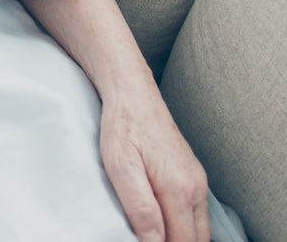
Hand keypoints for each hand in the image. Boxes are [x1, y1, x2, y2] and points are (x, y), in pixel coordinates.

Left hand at [99, 90, 208, 241]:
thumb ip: (140, 207)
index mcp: (179, 188)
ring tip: (153, 232)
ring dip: (181, 236)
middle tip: (146, 238)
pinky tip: (163, 220)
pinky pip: (196, 212)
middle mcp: (195, 187)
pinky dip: (184, 224)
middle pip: (196, 239)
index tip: (143, 241)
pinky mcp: (193, 174)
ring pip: (199, 228)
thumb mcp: (120, 165)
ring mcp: (198, 180)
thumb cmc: (122, 125)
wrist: (132, 92)